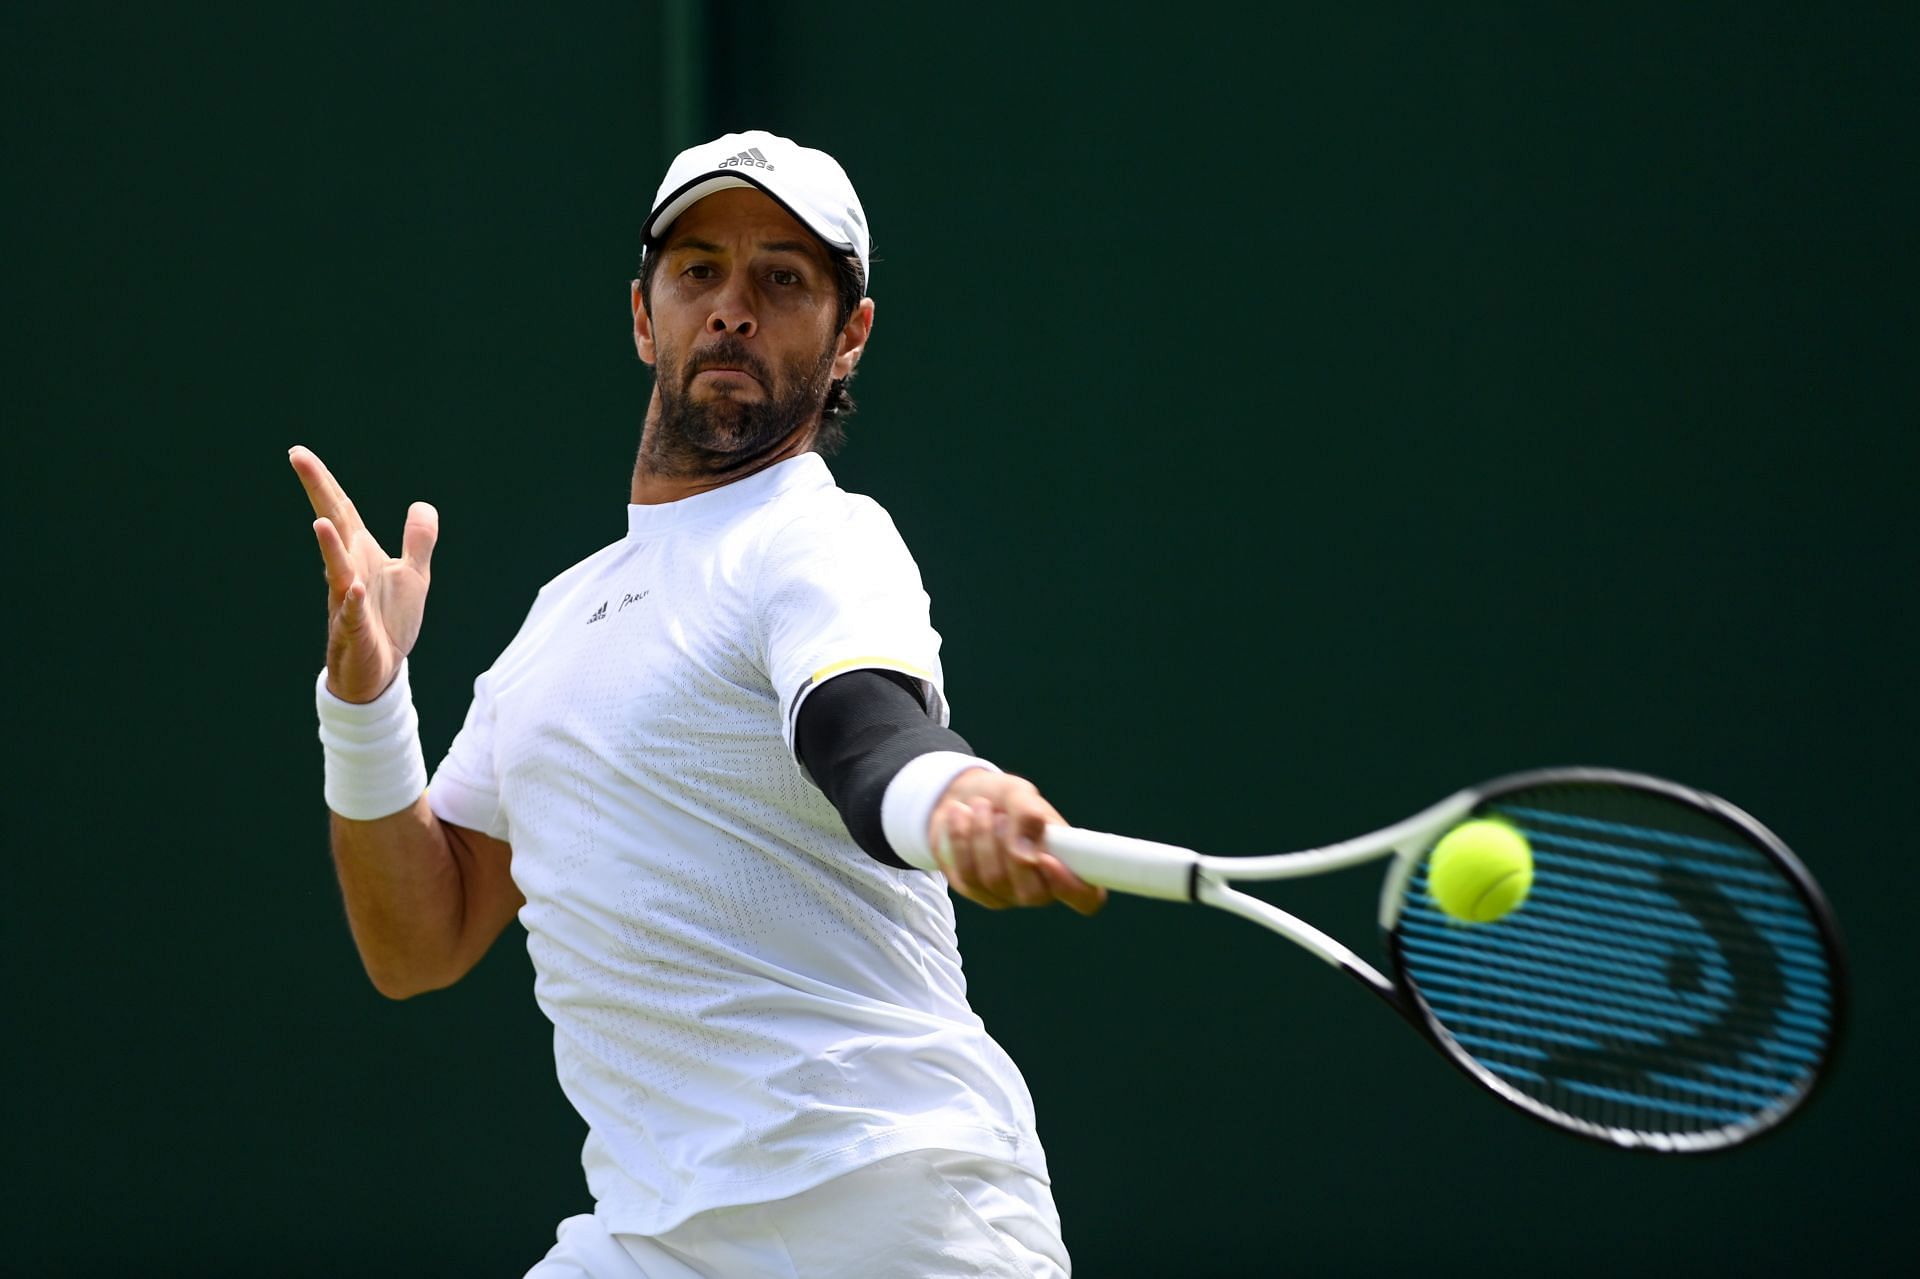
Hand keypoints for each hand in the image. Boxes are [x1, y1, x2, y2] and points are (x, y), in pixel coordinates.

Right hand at [289, 445, 437, 703]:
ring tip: (320, 523)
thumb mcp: (413, 575)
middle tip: (296, 458)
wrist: (379, 671)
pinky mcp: (356, 632)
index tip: (298, 452)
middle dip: (317, 493)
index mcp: (361, 554)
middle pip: (333, 526)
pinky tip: (352, 588)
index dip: (323, 481)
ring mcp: (347, 601)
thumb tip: (422, 505)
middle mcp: (348, 571)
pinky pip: (351, 615)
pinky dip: (351, 602)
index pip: (341, 510)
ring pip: (336, 572)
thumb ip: (418, 540)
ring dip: (330, 549)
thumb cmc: (389, 621)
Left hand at [928, 770, 1105, 915]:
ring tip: (978, 806)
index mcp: (1066, 863)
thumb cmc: (1005, 799)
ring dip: (982, 837)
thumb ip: (1028, 816)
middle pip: (1033, 895)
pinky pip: (966, 876)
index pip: (1087, 898)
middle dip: (1011, 849)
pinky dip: (960, 840)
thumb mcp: (1020, 794)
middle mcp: (1039, 887)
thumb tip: (1027, 856)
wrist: (964, 797)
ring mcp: (1005, 894)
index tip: (1046, 857)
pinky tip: (959, 816)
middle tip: (1001, 815)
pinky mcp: (974, 890)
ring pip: (995, 881)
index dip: (1072, 887)